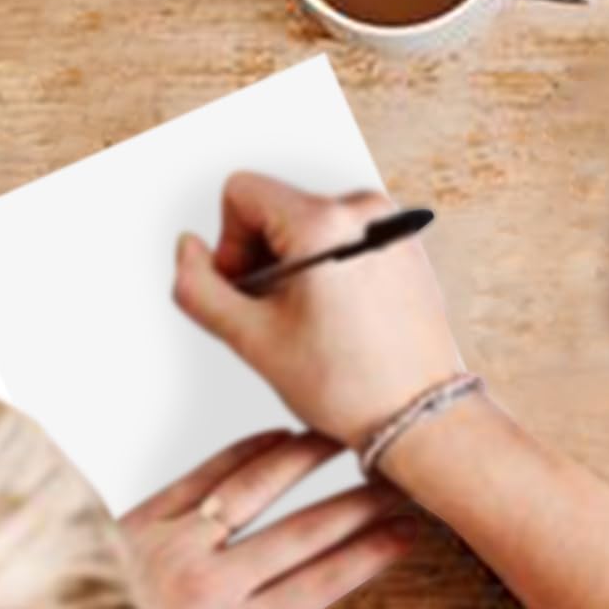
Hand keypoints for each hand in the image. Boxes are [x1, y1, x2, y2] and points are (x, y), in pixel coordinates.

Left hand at [120, 428, 414, 608]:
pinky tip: (279, 439)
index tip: (410, 534)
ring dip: (309, 460)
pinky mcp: (140, 519)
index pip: (321, 585)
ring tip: (349, 441)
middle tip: (402, 485)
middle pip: (305, 532)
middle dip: (361, 505)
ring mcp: (173, 545)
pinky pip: (205, 475)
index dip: (372, 555)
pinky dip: (246, 452)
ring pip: (257, 489)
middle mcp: (209, 586)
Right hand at [172, 174, 466, 449]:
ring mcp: (391, 226)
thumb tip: (187, 252)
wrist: (421, 415)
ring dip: (294, 267)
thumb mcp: (253, 341)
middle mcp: (365, 211)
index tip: (246, 291)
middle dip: (263, 258)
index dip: (228, 245)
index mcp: (325, 223)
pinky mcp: (405, 244)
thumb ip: (199, 288)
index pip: (241, 193)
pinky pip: (346, 238)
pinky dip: (329, 270)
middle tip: (276, 315)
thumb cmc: (354, 387)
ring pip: (310, 226)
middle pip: (276, 207)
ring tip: (310, 321)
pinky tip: (337, 317)